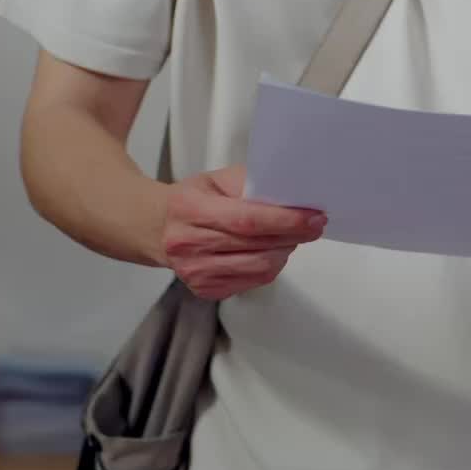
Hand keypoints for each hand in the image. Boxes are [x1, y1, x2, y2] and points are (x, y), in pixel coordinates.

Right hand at [161, 165, 325, 297]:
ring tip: (291, 236)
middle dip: (293, 235)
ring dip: (284, 251)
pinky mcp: (205, 290)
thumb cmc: (190, 201)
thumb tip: (288, 196)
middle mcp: (189, 245)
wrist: (157, 228)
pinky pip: (252, 282)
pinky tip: (270, 251)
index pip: (246, 220)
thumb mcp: (214, 179)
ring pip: (259, 268)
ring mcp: (196, 273)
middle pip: (256, 246)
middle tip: (313, 224)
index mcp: (190, 210)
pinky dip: (270, 266)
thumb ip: (248, 183)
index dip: (285, 220)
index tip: (313, 216)